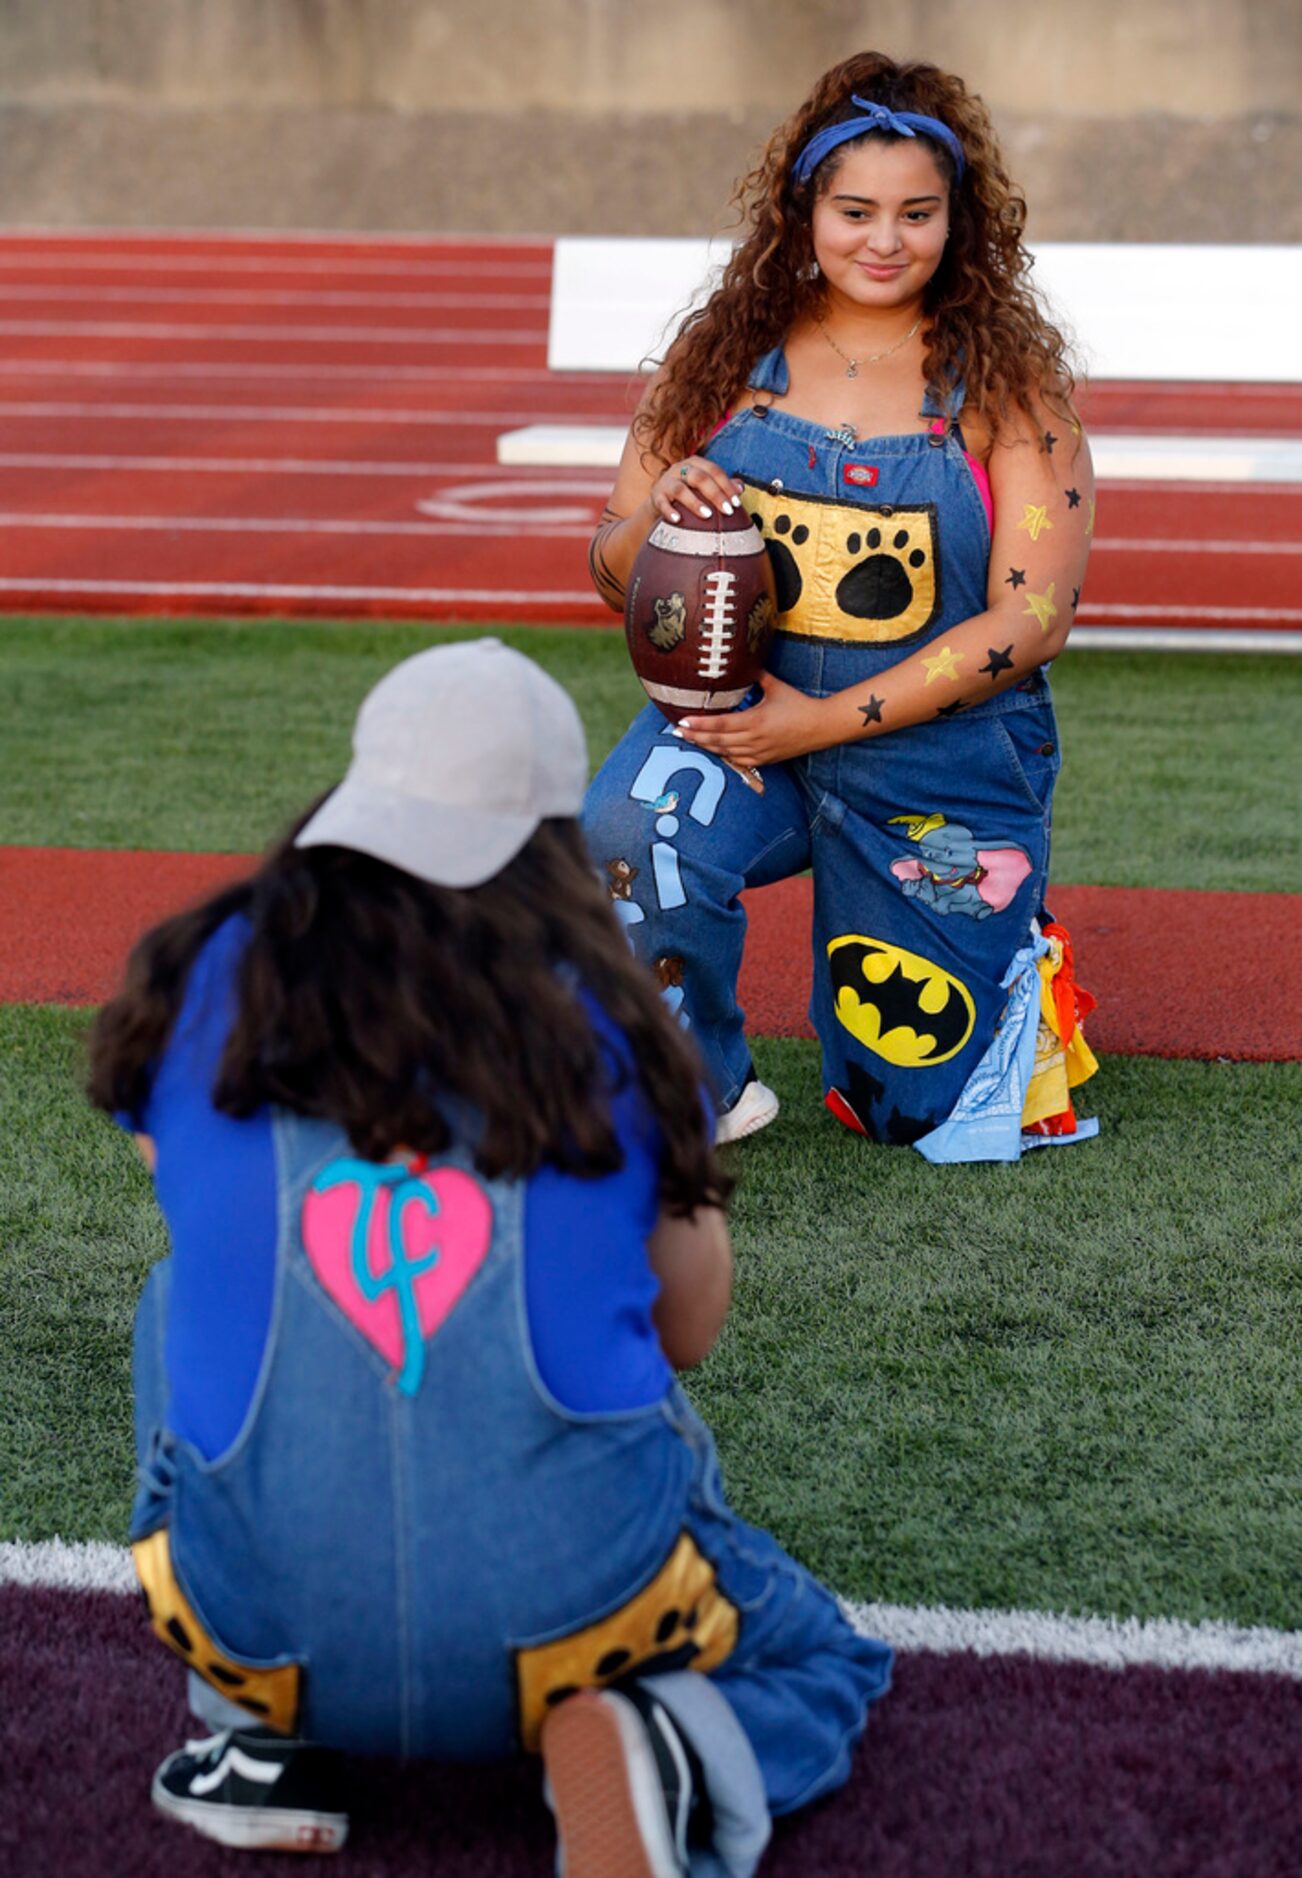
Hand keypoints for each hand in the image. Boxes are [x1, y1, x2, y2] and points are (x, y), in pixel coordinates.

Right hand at [650, 455, 743, 523]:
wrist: (660, 501)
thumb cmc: (689, 494)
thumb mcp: (704, 487)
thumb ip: (722, 486)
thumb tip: (741, 488)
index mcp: (695, 463)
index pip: (714, 470)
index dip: (726, 485)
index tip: (736, 503)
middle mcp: (680, 468)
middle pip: (700, 478)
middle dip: (715, 494)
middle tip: (728, 510)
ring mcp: (667, 481)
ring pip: (680, 489)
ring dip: (694, 502)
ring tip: (707, 515)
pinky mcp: (656, 495)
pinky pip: (662, 503)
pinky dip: (669, 511)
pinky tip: (678, 520)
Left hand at [677, 672, 833, 765]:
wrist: (820, 727)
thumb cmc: (799, 704)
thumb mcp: (775, 686)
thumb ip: (756, 675)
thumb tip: (741, 661)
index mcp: (755, 720)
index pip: (720, 724)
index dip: (699, 724)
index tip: (683, 721)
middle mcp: (754, 739)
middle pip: (717, 741)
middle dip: (695, 736)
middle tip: (677, 731)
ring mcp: (758, 752)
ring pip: (724, 752)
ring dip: (706, 746)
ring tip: (689, 739)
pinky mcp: (764, 760)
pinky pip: (738, 761)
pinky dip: (723, 756)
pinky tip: (713, 750)